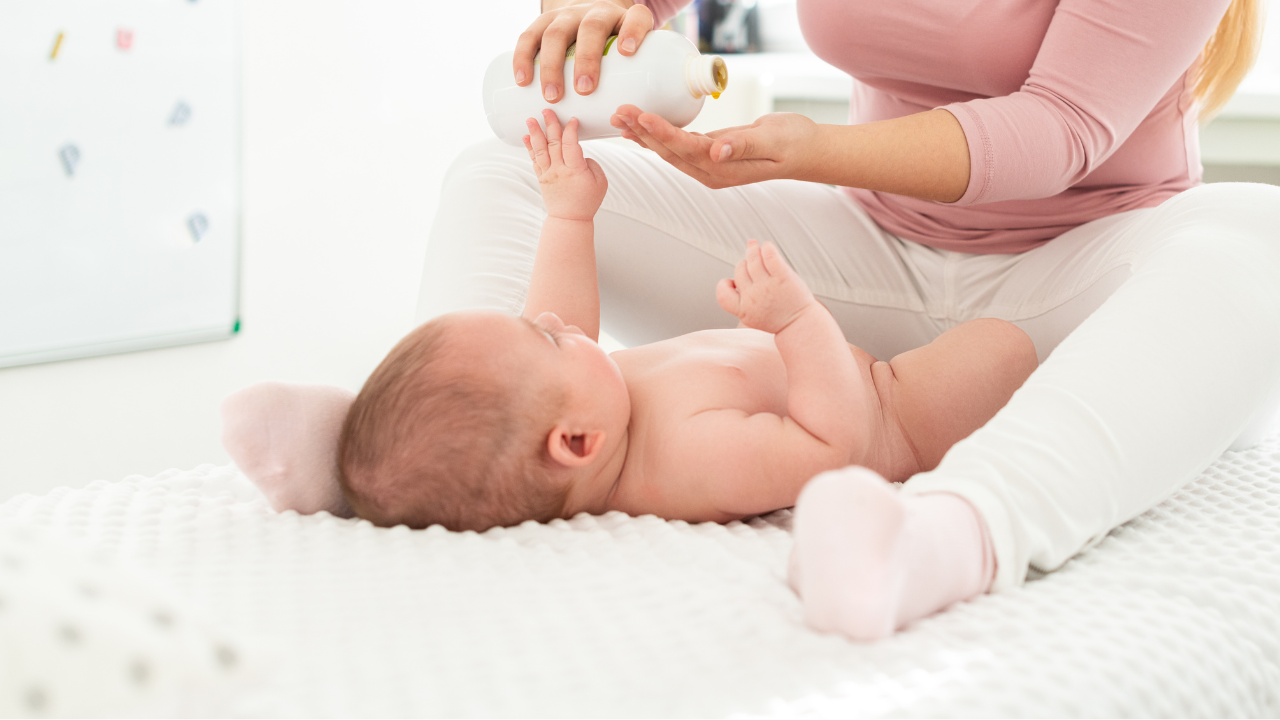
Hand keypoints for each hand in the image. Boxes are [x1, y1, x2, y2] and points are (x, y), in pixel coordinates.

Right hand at [514, 0, 653, 102]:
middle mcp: (596, 12)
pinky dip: (523, 58)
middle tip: (584, 89)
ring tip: (553, 96)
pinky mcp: (544, 23)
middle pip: (592, 27)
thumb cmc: (611, 55)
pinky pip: (529, 36)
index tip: (627, 52)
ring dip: (552, 65)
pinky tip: (523, 79)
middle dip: (587, 58)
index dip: (632, 31)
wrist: (587, 25)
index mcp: (624, 20)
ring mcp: (568, 16)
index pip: (635, 17)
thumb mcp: (627, 62)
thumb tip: (628, 125)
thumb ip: (631, 86)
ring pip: (557, 33)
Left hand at [525, 110, 607, 220]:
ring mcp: (548, 174)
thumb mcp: (600, 182)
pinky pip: (534, 160)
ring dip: (535, 133)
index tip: (572, 120)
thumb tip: (579, 153)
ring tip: (530, 119)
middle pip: (553, 143)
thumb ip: (591, 163)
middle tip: (546, 110)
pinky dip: (530, 147)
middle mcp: (559, 171)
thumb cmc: (587, 201)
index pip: (570, 145)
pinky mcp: (542, 177)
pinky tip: (526, 136)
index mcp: (575, 171)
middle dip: (550, 124)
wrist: (569, 219)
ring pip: (540, 150)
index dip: (570, 130)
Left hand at [611, 106, 821, 188]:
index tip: (642, 117)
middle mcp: (711, 171)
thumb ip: (745, 145)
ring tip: (621, 118)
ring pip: (670, 150)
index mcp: (723, 169)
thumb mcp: (773, 141)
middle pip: (670, 152)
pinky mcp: (710, 155)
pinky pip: (678, 146)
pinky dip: (658, 135)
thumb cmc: (793, 143)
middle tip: (620, 112)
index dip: (662, 134)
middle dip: (643, 132)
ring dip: (644, 134)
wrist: (806, 151)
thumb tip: (718, 151)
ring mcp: (709, 165)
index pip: (686, 149)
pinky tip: (641, 126)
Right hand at [716, 240, 815, 333]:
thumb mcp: (753, 317)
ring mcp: (768, 287)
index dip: (724, 284)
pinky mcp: (783, 278)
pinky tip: (767, 246)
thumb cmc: (779, 319)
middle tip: (751, 260)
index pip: (722, 292)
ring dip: (752, 249)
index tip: (733, 282)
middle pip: (740, 270)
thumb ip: (742, 301)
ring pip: (752, 259)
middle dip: (744, 263)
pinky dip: (767, 248)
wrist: (801, 325)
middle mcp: (753, 297)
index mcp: (743, 309)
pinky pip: (770, 256)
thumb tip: (735, 278)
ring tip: (754, 245)